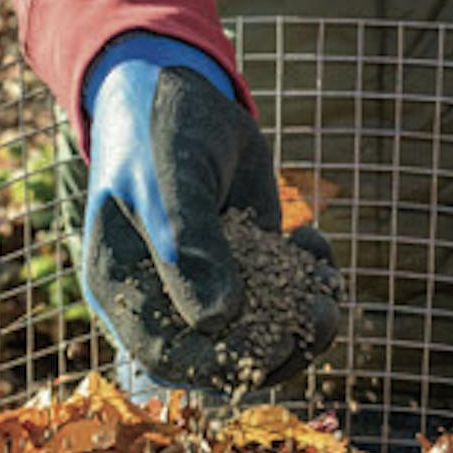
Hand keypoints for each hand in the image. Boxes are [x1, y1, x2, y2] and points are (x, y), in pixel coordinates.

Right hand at [79, 32, 339, 389]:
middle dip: (278, 349)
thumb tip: (219, 319)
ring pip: (258, 331)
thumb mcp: (172, 178)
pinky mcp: (244, 264)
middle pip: (220, 358)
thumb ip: (191, 245)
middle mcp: (164, 297)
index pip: (169, 355)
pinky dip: (308, 280)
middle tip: (323, 317)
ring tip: (329, 285)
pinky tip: (313, 241)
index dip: (221, 366)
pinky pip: (281, 294)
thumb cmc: (159, 128)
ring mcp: (207, 283)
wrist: (179, 86)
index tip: (273, 348)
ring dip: (302, 320)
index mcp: (124, 288)